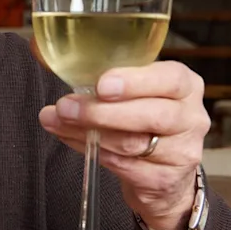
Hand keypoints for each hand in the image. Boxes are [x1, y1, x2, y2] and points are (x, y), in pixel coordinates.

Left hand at [39, 61, 208, 229]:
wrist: (163, 171)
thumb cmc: (142, 118)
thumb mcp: (131, 90)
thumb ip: (96, 71)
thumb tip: (39, 49)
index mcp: (185, 85)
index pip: (170, 78)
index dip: (136, 81)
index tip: (102, 84)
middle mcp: (191, 117)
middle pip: (152, 115)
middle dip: (102, 111)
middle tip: (65, 106)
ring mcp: (181, 152)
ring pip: (133, 143)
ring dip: (89, 132)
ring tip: (57, 121)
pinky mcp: (164, 180)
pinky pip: (124, 167)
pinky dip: (92, 151)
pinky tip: (72, 139)